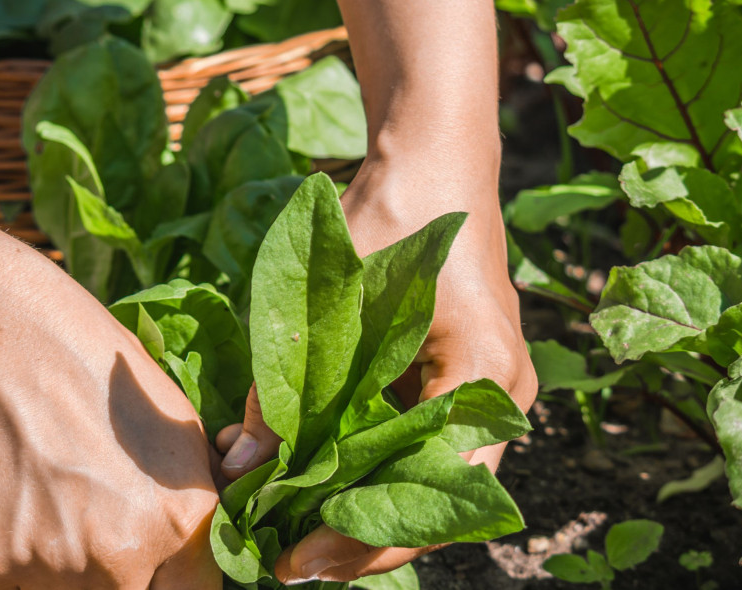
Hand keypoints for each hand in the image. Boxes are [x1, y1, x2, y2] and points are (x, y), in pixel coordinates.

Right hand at [0, 277, 222, 588]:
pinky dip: (19, 557)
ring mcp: (56, 568)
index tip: (161, 568)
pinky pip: (18, 584)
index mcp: (182, 521)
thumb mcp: (178, 428)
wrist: (1, 347)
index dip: (176, 582)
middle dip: (124, 578)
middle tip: (101, 531)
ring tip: (55, 504)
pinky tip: (19, 502)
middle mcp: (124, 556)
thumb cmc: (94, 373)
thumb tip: (200, 535)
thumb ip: (191, 498)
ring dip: (68, 570)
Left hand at [216, 155, 537, 583]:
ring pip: (428, 476)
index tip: (299, 561)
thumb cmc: (393, 209)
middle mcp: (502, 395)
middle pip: (436, 498)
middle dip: (362, 536)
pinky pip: (421, 441)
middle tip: (289, 559)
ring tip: (293, 526)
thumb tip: (240, 467)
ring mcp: (489, 389)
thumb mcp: (330, 292)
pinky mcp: (465, 379)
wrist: (436, 158)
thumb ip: (287, 380)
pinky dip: (370, 464)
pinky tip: (314, 473)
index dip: (367, 541)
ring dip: (363, 503)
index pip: (434, 492)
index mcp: (485, 373)